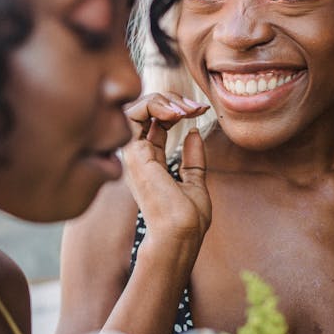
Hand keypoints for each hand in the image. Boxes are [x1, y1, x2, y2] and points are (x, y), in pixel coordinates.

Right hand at [122, 92, 210, 269]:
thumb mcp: (195, 182)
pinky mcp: (133, 152)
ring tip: (184, 109)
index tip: (200, 111)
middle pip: (144, 110)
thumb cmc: (187, 220)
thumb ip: (192, 159)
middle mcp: (138, 156)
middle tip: (195, 107)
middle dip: (171, 99)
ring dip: (162, 99)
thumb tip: (193, 133)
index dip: (178, 110)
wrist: (180, 234)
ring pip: (135, 106)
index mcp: (150, 162)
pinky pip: (133, 113)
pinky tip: (176, 113)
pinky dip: (154, 104)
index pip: (156, 122)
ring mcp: (133, 154)